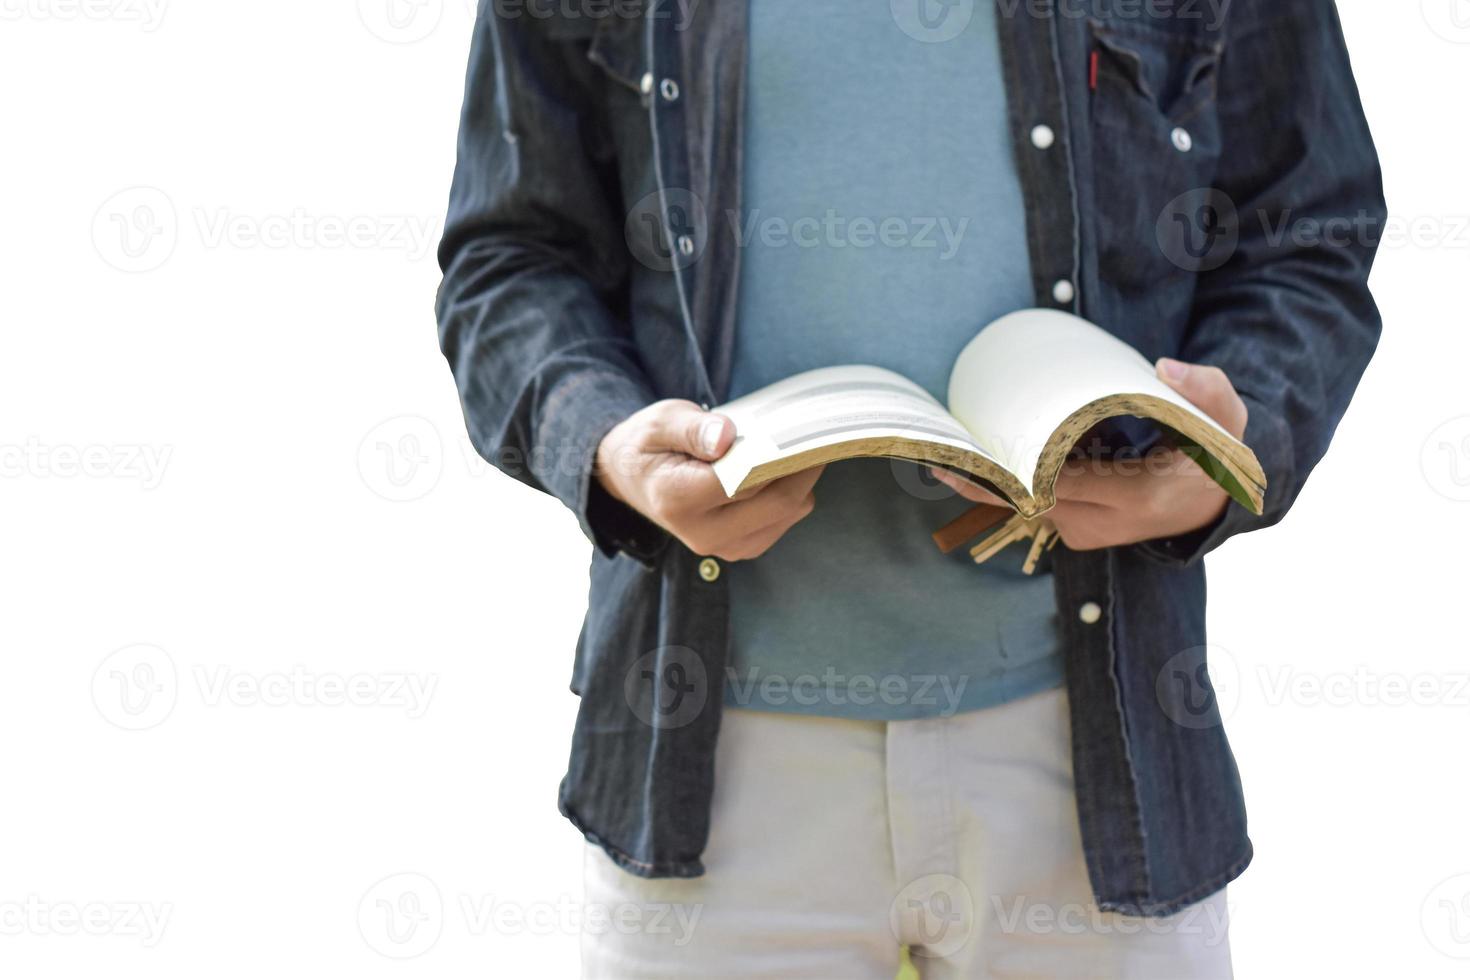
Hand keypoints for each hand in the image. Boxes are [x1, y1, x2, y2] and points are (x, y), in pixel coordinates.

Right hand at [595, 399, 822, 560]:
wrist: (633, 479)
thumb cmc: (650, 445)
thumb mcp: (661, 422)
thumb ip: (693, 429)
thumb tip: (725, 438)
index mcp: (677, 500)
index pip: (746, 480)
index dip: (780, 455)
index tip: (802, 429)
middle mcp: (703, 533)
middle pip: (776, 503)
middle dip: (803, 466)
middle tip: (814, 433)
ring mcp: (724, 547)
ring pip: (788, 513)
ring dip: (800, 480)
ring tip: (794, 447)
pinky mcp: (741, 548)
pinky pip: (784, 520)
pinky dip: (792, 494)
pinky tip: (781, 469)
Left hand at [930, 358, 1247, 550]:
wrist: (1210, 507)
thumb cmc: (1212, 458)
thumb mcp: (1227, 423)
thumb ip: (1209, 392)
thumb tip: (1166, 367)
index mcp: (1136, 498)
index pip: (1059, 485)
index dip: (1013, 472)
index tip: (973, 455)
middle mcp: (1103, 525)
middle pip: (1029, 502)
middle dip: (987, 475)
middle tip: (945, 446)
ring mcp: (1086, 533)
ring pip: (1024, 508)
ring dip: (992, 481)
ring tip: (954, 449)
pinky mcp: (1074, 532)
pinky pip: (1030, 509)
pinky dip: (1007, 486)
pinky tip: (979, 462)